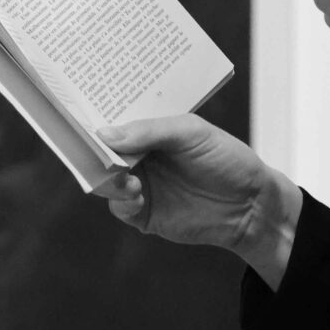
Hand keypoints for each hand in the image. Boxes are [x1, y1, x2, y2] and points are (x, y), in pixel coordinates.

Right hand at [99, 114, 302, 288]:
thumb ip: (149, 131)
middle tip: (90, 147)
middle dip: (92, 151)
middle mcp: (138, 157)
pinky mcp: (143, 214)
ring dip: (107, 178)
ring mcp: (139, 185)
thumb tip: (105, 135)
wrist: (251, 204)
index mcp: (148, 132)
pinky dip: (120, 201)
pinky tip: (135, 194)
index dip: (96, 120)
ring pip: (104, 181)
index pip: (113, 123)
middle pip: (101, 154)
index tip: (79, 116)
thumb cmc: (226, 159)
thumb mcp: (191, 132)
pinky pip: (119, 207)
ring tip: (125, 176)